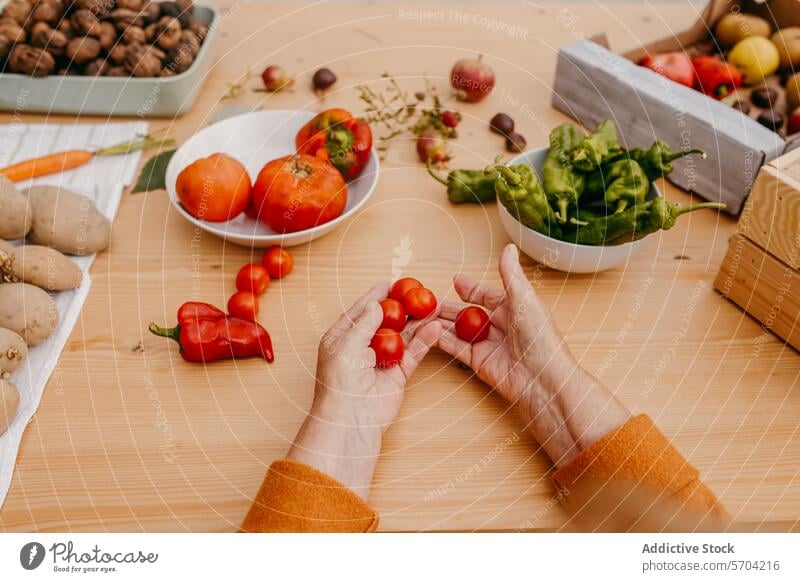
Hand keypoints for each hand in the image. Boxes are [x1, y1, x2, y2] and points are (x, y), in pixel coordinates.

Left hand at [287, 283, 440, 499]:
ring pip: (404, 335)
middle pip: (386, 321)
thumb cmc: (340, 384)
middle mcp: (363, 347)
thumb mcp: (347, 346)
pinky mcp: (398, 374)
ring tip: (432, 306)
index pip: (362, 311)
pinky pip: (413, 353)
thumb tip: (375, 304)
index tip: (391, 282)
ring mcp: (382, 360)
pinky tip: (434, 329)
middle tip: (418, 292)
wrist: (350, 421)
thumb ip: (363, 323)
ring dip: (417, 321)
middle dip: (402, 306)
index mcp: (343, 337)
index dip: (376, 296)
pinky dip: (424, 341)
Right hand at [436, 244, 630, 466]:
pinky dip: (441, 340)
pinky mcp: (479, 362)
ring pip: (458, 330)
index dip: (470, 288)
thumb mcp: (525, 299)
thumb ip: (511, 274)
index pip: (486, 295)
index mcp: (512, 309)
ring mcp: (487, 344)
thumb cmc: (541, 338)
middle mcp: (499, 326)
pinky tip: (428, 332)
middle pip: (467, 313)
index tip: (455, 280)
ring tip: (421, 315)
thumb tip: (508, 248)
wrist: (542, 379)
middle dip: (447, 306)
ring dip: (440, 322)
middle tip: (426, 301)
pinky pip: (456, 348)